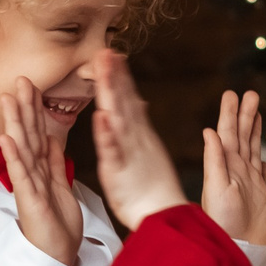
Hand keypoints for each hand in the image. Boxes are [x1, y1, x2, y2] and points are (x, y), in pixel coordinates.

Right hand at [0, 79, 82, 265]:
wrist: (57, 254)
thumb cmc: (57, 225)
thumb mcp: (60, 187)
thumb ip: (55, 164)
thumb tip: (53, 141)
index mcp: (42, 170)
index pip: (38, 133)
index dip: (35, 110)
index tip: (32, 86)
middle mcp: (32, 174)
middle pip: (28, 135)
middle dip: (24, 107)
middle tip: (20, 80)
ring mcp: (28, 185)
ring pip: (22, 148)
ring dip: (14, 123)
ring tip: (8, 99)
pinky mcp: (28, 199)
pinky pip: (21, 175)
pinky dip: (14, 156)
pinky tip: (7, 138)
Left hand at [93, 51, 188, 231]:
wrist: (163, 215)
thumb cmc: (151, 189)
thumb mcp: (145, 150)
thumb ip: (139, 125)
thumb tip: (137, 101)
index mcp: (137, 134)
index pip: (127, 99)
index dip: (120, 76)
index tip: (112, 53)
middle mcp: (134, 138)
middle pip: (123, 102)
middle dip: (114, 76)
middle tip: (105, 50)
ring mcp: (127, 152)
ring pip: (117, 118)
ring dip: (111, 93)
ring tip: (103, 70)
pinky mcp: (119, 171)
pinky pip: (112, 150)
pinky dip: (107, 133)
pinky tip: (102, 116)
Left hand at [201, 89, 265, 246]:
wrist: (239, 249)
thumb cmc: (224, 222)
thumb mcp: (216, 187)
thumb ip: (214, 159)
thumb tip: (209, 131)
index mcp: (226, 166)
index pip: (228, 133)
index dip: (231, 113)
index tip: (233, 93)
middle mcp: (238, 171)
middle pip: (243, 136)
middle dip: (246, 115)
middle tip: (251, 94)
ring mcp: (251, 183)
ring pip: (254, 150)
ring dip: (255, 131)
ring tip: (258, 114)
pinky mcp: (262, 197)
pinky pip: (265, 175)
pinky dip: (265, 165)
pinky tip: (265, 159)